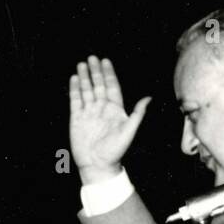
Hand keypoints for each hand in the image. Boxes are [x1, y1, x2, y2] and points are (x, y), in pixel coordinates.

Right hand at [68, 55, 150, 182]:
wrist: (97, 165)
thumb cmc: (115, 151)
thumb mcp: (129, 131)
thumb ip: (137, 114)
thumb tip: (149, 98)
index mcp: (115, 110)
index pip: (112, 87)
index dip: (109, 74)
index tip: (105, 61)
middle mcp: (102, 109)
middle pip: (98, 85)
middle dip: (95, 71)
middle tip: (92, 57)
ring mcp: (89, 112)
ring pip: (86, 90)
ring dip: (85, 77)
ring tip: (82, 64)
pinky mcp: (77, 118)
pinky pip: (75, 100)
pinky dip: (75, 89)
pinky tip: (75, 78)